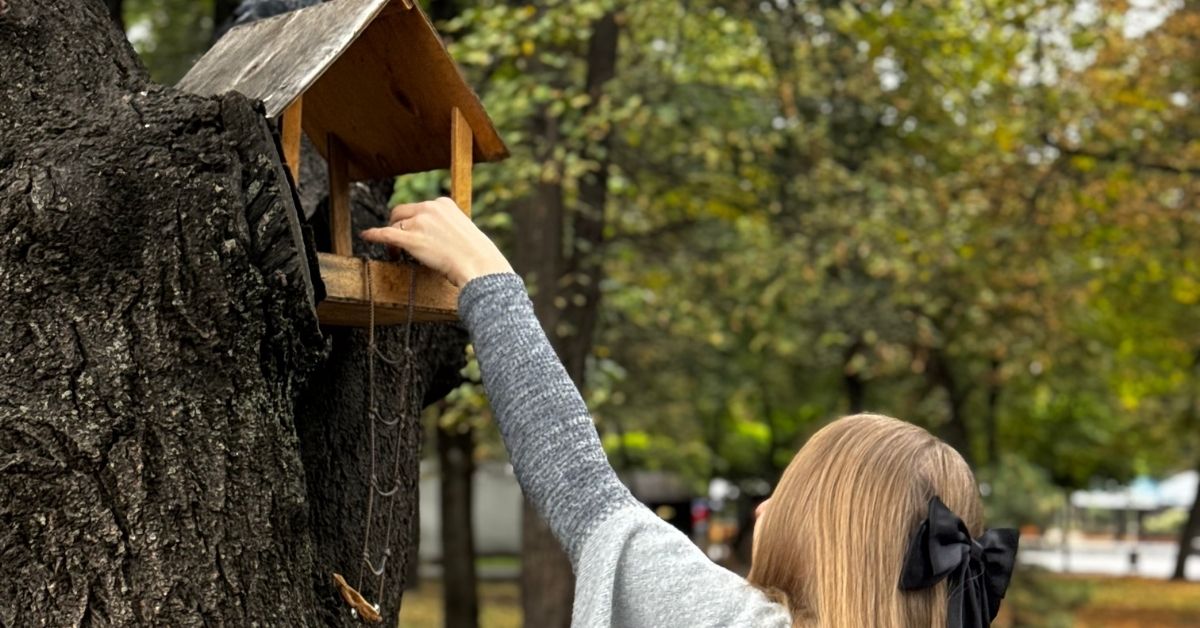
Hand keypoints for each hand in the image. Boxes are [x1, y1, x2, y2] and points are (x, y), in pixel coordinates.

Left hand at [359, 197, 513, 286]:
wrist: (479, 266)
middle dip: (398, 226)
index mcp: (444, 204)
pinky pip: (385, 234)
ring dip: (392, 239)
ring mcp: (419, 222)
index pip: (419, 208)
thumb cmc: (476, 255)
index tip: (413, 232)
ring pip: (395, 226)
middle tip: (398, 244)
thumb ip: (448, 228)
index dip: (412, 222)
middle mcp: (430, 208)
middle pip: (402, 212)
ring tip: (395, 255)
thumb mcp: (464, 231)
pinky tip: (367, 236)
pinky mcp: (411, 238)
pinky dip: (374, 235)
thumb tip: (439, 237)